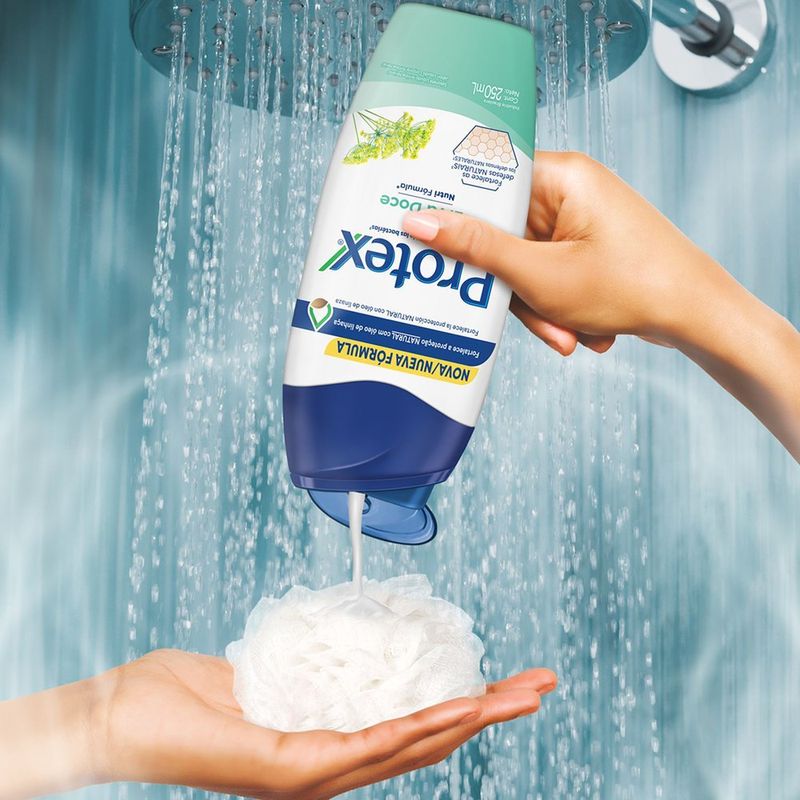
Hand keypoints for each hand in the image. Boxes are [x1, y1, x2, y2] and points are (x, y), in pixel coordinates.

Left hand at [0, 649, 556, 799]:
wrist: (118, 716)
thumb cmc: (179, 696)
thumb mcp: (260, 675)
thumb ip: (301, 673)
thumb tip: (331, 649)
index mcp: (322, 747)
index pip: (406, 731)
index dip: (461, 709)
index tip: (502, 680)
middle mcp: (327, 769)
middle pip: (425, 744)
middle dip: (488, 714)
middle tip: (540, 686)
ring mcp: (312, 774)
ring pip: (409, 748)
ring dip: (469, 719)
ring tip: (517, 697)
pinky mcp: (291, 769)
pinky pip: (366, 745)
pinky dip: (416, 728)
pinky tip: (453, 711)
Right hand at [402, 151, 799, 459]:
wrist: (698, 316)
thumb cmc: (635, 285)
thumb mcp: (542, 274)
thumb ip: (477, 249)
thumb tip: (421, 222)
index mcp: (561, 176)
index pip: (486, 182)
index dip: (455, 214)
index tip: (426, 240)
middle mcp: (569, 192)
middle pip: (503, 234)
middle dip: (515, 288)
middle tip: (526, 312)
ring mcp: (579, 222)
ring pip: (524, 264)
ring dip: (540, 307)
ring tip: (567, 332)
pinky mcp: (586, 248)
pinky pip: (547, 275)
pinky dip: (557, 307)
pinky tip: (582, 330)